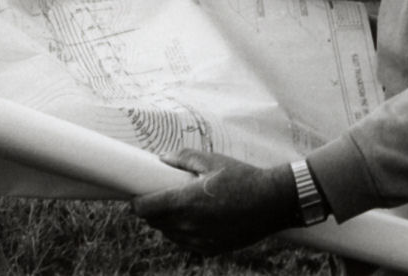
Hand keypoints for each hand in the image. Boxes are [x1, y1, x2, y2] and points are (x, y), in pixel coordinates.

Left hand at [131, 149, 298, 255]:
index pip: (146, 209)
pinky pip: (186, 242)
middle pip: (155, 222)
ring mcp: (200, 240)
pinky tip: (193, 219)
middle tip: (158, 196)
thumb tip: (162, 158)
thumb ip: (184, 158)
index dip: (137, 203)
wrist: (272, 203)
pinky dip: (183, 232)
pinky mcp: (210, 248)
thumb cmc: (242, 178)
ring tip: (178, 206)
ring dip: (167, 222)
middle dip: (152, 210)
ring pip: (169, 234)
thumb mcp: (213, 160)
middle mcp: (189, 225)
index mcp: (186, 202)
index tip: (136, 196)